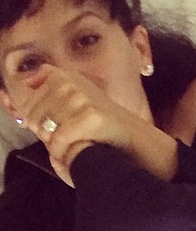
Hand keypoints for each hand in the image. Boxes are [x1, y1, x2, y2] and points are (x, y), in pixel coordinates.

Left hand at [14, 65, 159, 185]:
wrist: (130, 136)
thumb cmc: (99, 122)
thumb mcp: (74, 97)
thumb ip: (51, 87)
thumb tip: (30, 82)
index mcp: (65, 75)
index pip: (30, 95)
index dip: (34, 115)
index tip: (46, 126)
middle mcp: (71, 82)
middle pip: (34, 112)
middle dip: (41, 130)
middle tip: (58, 140)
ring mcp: (81, 98)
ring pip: (44, 125)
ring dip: (50, 142)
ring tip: (65, 147)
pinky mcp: (90, 116)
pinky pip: (59, 138)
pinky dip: (60, 151)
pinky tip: (68, 155)